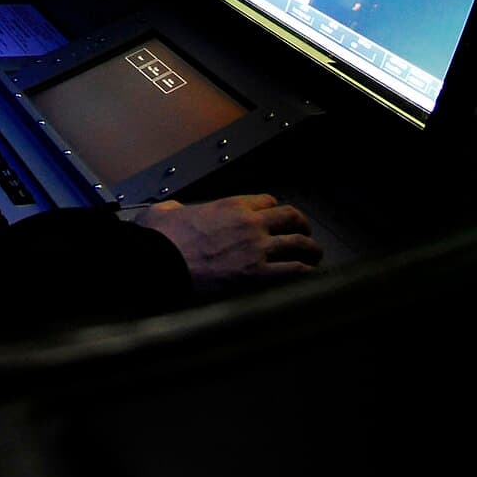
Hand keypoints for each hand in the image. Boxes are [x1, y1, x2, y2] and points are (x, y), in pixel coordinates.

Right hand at [132, 193, 322, 295]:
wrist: (161, 263)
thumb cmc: (161, 239)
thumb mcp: (165, 211)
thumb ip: (175, 209)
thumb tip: (171, 210)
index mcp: (231, 205)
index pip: (267, 201)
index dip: (274, 210)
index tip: (275, 218)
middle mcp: (250, 223)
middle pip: (291, 216)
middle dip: (301, 224)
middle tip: (304, 232)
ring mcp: (257, 248)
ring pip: (299, 243)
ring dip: (311, 249)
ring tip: (315, 255)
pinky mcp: (257, 274)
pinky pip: (294, 270)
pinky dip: (306, 272)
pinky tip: (309, 276)